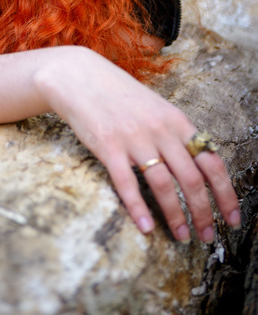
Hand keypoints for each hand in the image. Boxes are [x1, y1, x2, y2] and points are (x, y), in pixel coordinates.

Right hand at [36, 45, 240, 242]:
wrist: (81, 77)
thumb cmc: (120, 95)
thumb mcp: (157, 108)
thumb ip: (177, 134)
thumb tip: (201, 164)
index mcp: (177, 121)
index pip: (212, 162)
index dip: (226, 194)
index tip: (233, 218)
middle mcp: (160, 130)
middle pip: (191, 179)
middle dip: (204, 213)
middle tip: (208, 236)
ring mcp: (134, 138)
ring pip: (163, 185)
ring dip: (176, 216)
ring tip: (182, 236)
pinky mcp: (108, 147)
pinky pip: (127, 184)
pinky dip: (138, 209)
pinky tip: (146, 228)